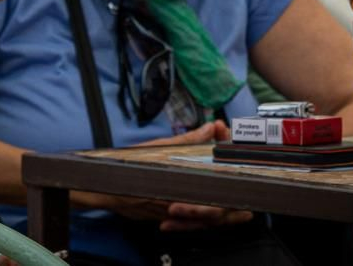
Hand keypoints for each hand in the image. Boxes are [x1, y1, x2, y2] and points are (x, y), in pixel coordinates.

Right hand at [77, 123, 253, 230]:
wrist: (104, 187)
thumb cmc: (127, 167)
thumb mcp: (158, 147)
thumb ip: (187, 140)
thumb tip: (210, 128)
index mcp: (178, 184)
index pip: (212, 187)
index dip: (230, 184)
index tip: (242, 180)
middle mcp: (175, 203)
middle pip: (211, 211)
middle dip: (232, 209)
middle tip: (249, 205)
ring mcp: (169, 213)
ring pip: (202, 221)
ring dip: (222, 218)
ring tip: (239, 214)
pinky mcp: (163, 219)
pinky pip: (188, 224)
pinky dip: (202, 222)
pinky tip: (211, 220)